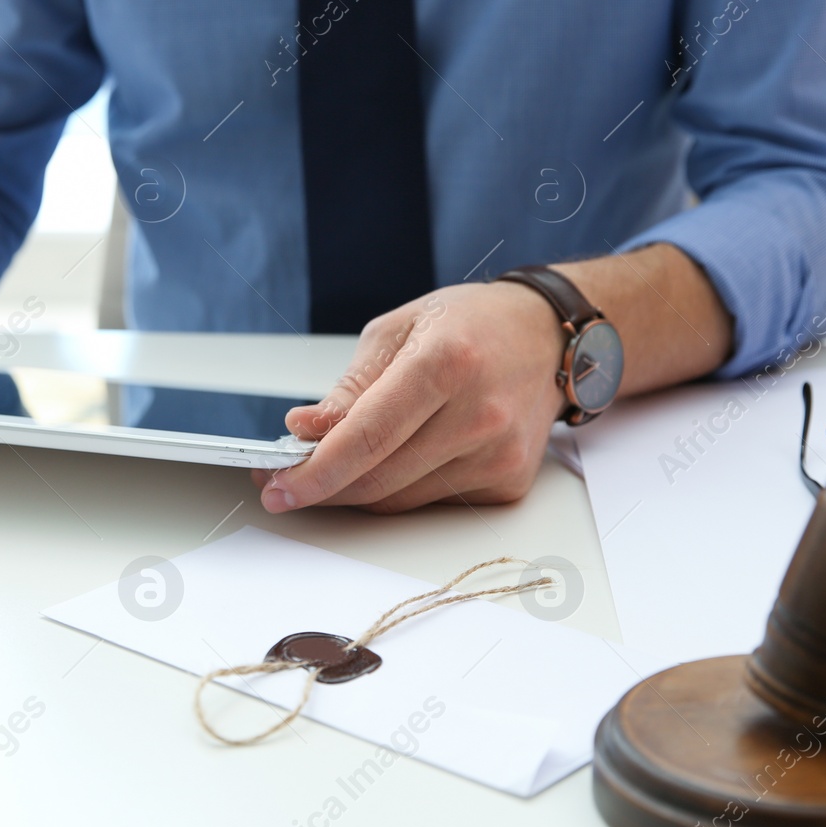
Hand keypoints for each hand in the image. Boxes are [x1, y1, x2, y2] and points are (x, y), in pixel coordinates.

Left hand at [252, 282, 567, 513]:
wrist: (547, 337)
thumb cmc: (471, 325)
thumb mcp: (398, 331)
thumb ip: (351, 388)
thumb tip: (306, 431)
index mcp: (446, 363)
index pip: (369, 436)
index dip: (316, 471)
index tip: (278, 487)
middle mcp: (479, 413)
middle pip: (379, 479)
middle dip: (323, 486)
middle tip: (286, 479)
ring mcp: (498, 454)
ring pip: (400, 500)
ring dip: (357, 490)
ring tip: (333, 465)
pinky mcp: (508, 481)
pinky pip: (431, 501)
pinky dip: (401, 487)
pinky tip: (399, 457)